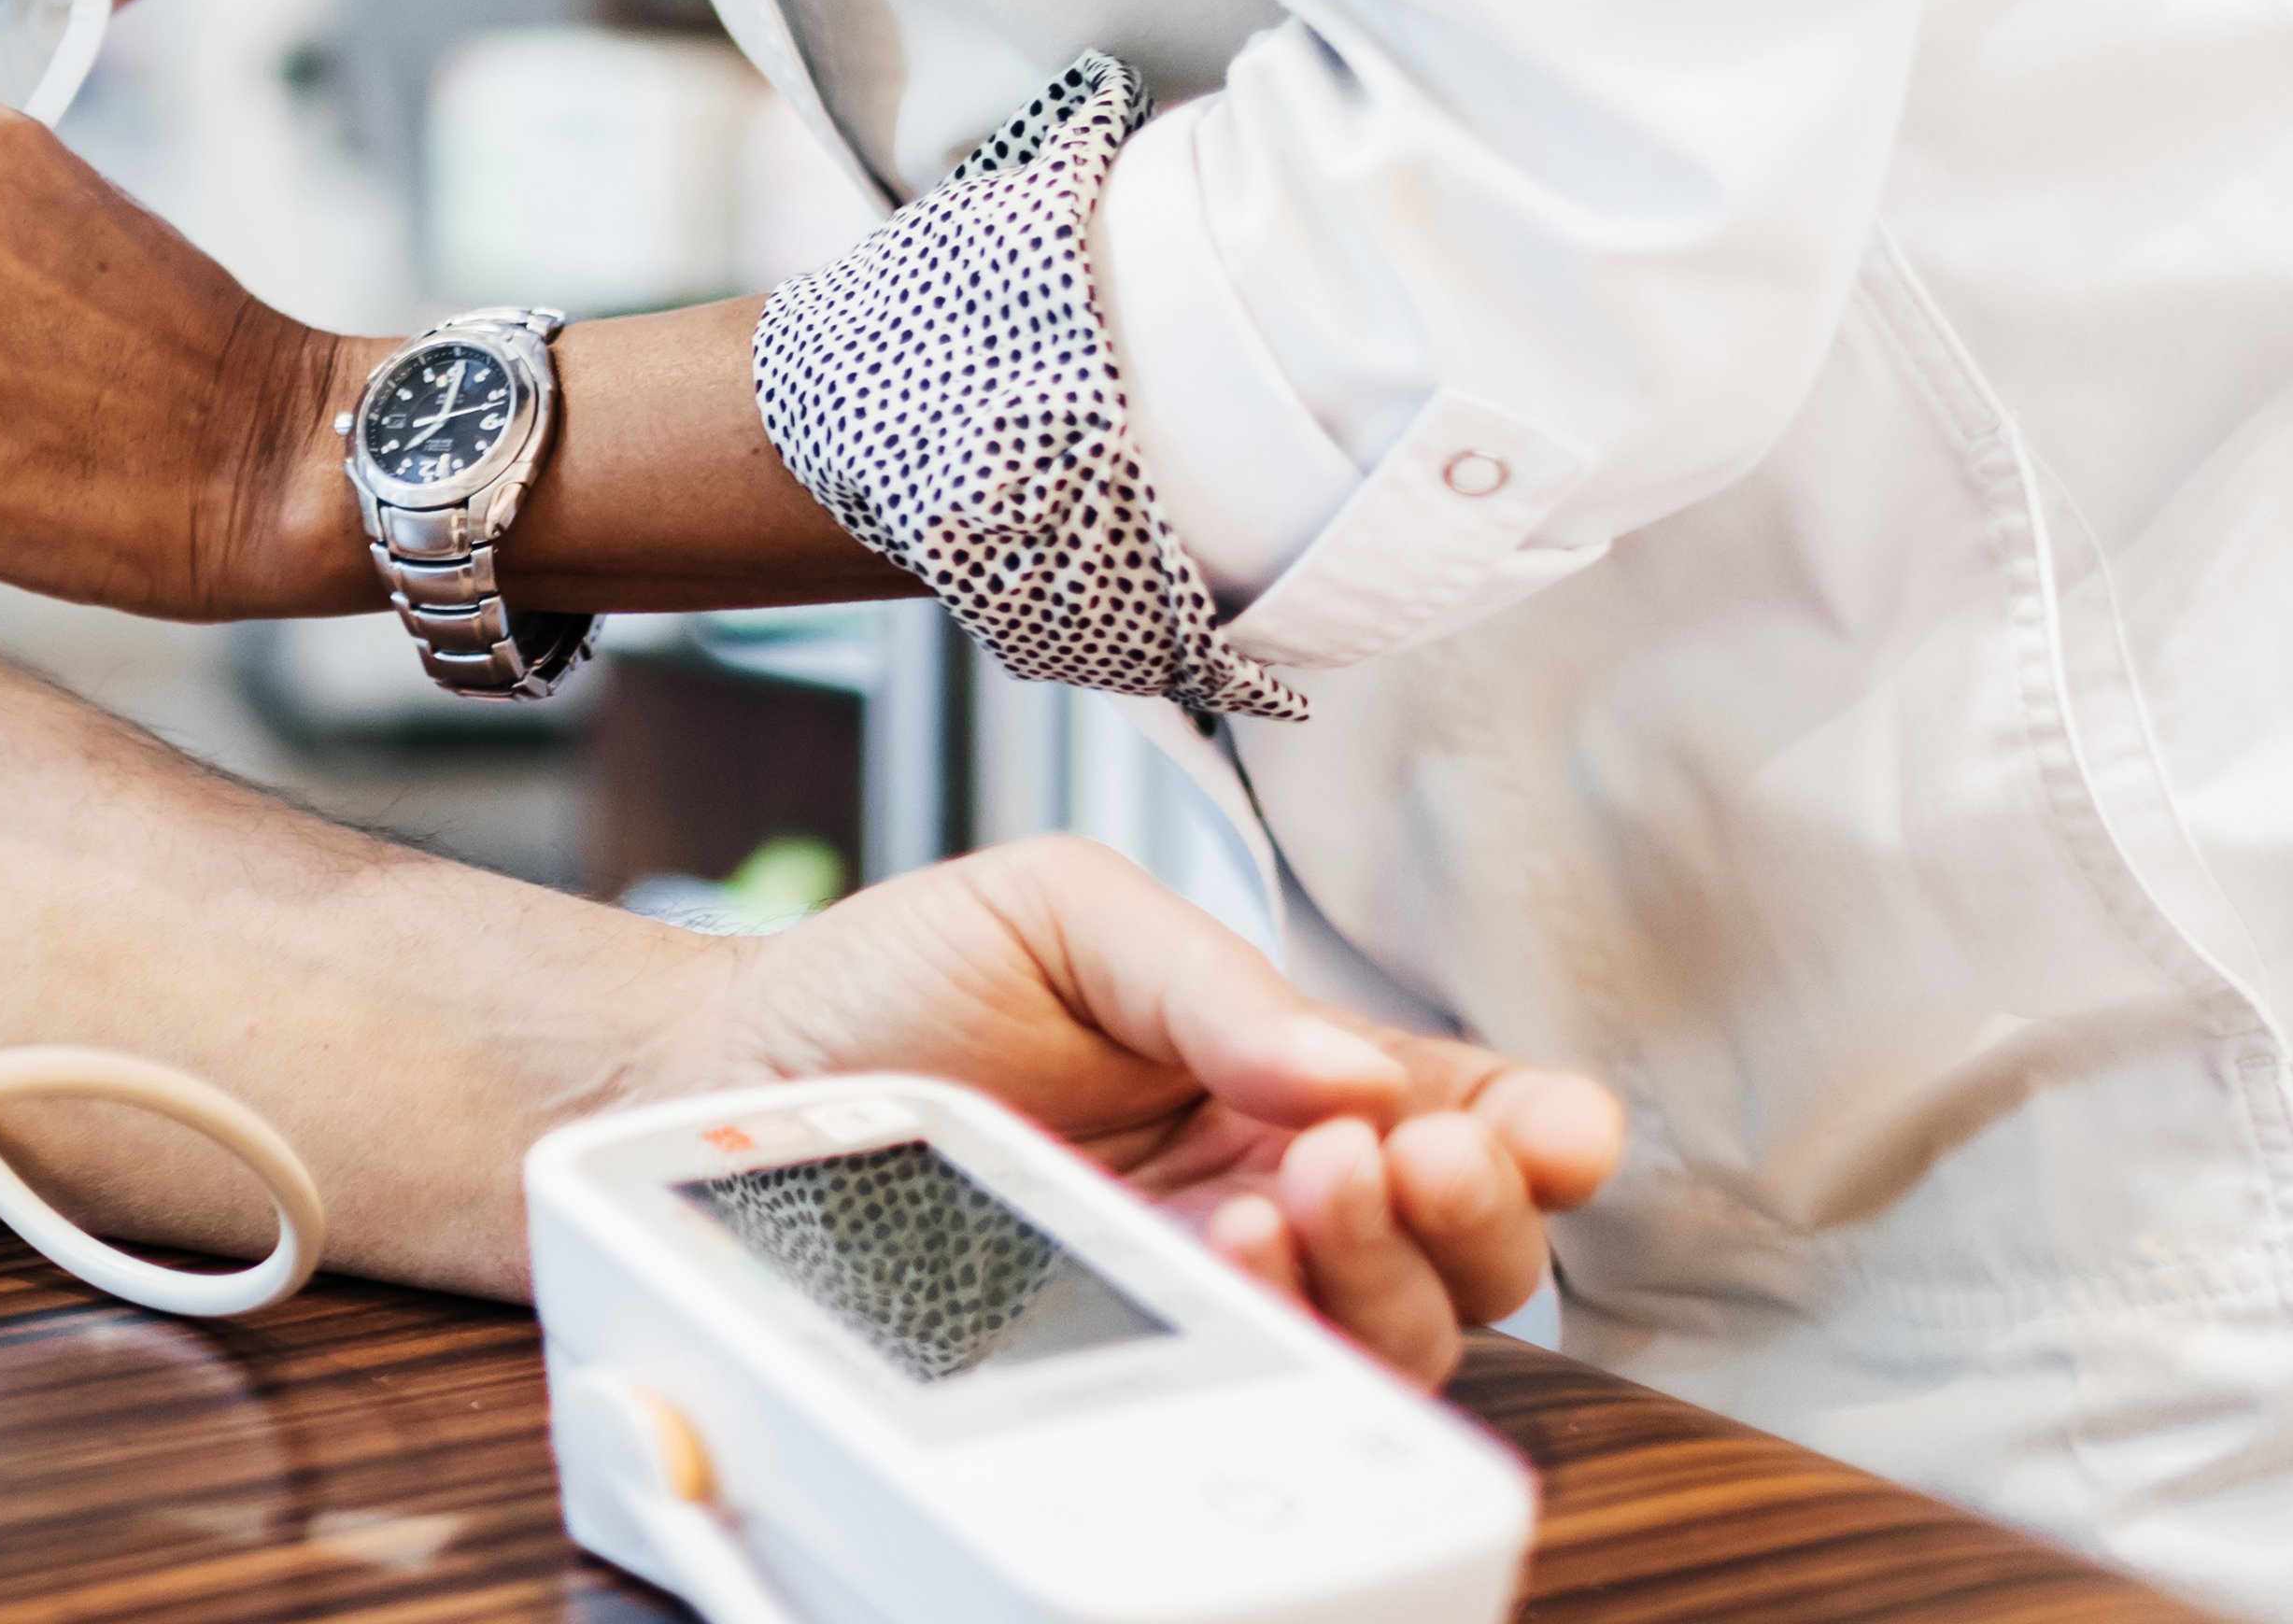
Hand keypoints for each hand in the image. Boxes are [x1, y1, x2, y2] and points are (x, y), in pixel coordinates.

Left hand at [711, 838, 1627, 1382]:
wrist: (741, 1073)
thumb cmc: (897, 980)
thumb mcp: (1062, 913)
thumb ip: (1211, 981)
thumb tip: (1348, 1066)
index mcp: (1283, 1067)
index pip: (1459, 1109)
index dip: (1536, 1128)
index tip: (1552, 1127)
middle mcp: (1273, 1184)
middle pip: (1464, 1248)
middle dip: (1470, 1209)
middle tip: (1393, 1152)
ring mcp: (1213, 1283)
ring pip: (1390, 1330)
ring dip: (1378, 1270)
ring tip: (1294, 1190)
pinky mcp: (1135, 1353)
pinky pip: (1260, 1379)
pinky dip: (1276, 1325)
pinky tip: (1226, 1254)